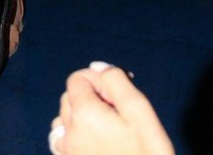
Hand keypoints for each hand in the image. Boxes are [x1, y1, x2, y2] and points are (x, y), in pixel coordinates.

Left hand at [49, 65, 174, 154]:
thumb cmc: (148, 153)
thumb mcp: (140, 110)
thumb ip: (116, 81)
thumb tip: (97, 67)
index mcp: (84, 114)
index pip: (77, 78)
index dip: (97, 79)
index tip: (117, 93)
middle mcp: (69, 132)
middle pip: (69, 97)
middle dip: (90, 96)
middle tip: (118, 110)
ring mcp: (68, 152)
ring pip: (64, 119)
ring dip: (81, 115)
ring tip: (108, 127)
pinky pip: (63, 141)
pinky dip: (75, 134)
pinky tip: (96, 142)